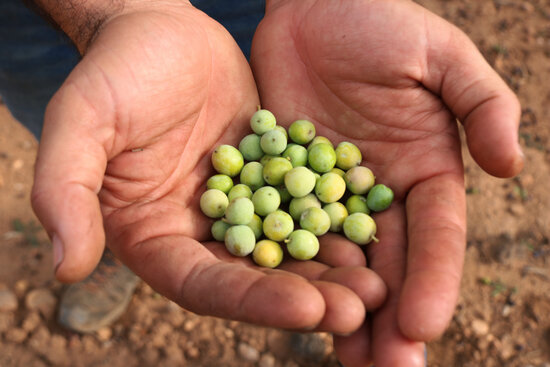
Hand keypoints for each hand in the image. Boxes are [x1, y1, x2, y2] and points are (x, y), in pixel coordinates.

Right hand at [30, 1, 385, 333]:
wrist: (160, 32)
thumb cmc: (115, 73)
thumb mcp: (81, 123)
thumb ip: (65, 190)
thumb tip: (64, 266)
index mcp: (154, 237)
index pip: (204, 284)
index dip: (253, 300)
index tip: (308, 306)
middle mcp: (199, 232)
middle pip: (255, 278)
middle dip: (307, 295)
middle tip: (361, 307)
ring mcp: (238, 207)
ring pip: (288, 249)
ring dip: (332, 269)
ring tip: (379, 283)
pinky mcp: (268, 177)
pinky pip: (306, 205)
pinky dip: (337, 221)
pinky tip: (374, 230)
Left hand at [251, 0, 522, 364]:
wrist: (313, 10)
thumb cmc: (380, 24)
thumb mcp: (441, 57)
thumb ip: (483, 105)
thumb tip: (510, 168)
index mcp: (425, 173)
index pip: (435, 238)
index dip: (434, 282)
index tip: (422, 327)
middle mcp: (380, 196)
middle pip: (390, 266)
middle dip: (389, 319)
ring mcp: (329, 196)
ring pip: (339, 265)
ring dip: (342, 313)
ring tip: (346, 362)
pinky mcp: (283, 188)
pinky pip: (285, 235)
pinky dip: (288, 273)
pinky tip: (285, 309)